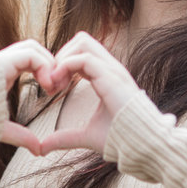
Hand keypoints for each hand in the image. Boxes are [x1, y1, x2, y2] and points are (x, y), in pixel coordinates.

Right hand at [0, 39, 60, 156]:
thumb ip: (21, 136)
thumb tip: (38, 150)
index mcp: (2, 74)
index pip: (30, 59)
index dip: (47, 71)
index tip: (55, 92)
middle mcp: (0, 63)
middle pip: (33, 48)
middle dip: (51, 63)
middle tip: (59, 86)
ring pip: (32, 46)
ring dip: (48, 62)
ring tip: (53, 85)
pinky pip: (28, 53)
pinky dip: (43, 65)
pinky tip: (47, 85)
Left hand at [37, 32, 144, 154]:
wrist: (143, 146)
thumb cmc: (121, 139)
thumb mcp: (86, 136)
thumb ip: (65, 138)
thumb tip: (43, 148)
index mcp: (106, 76)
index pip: (81, 52)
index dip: (62, 64)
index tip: (52, 89)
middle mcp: (111, 68)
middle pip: (81, 39)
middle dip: (61, 55)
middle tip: (51, 82)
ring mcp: (113, 70)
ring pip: (83, 41)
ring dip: (63, 58)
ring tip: (54, 83)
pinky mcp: (111, 77)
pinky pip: (84, 58)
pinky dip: (65, 66)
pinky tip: (59, 86)